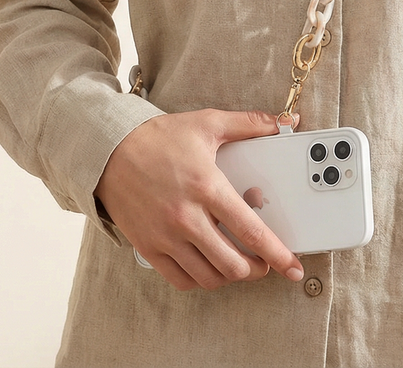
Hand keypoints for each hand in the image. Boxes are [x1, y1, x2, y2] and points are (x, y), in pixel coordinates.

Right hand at [94, 108, 304, 291]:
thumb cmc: (160, 137)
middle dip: (257, 269)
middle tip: (265, 263)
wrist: (110, 149)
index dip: (277, 254)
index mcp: (207, 187)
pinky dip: (201, 280)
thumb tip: (283, 122)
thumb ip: (249, 124)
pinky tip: (209, 267)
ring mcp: (166, 236)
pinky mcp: (149, 247)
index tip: (292, 267)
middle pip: (232, 263)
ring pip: (209, 276)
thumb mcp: (207, 123)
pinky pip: (181, 280)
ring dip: (231, 277)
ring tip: (240, 265)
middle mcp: (187, 217)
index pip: (251, 231)